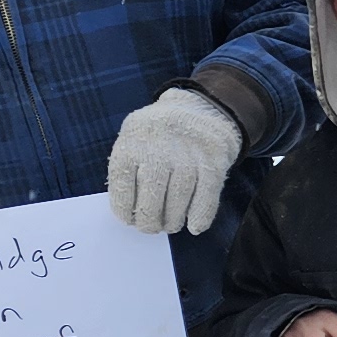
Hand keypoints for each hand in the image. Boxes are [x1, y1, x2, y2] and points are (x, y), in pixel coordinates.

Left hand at [108, 87, 243, 235]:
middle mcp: (159, 150)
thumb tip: (129, 211)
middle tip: (150, 227)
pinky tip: (194, 226)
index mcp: (132, 143)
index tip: (129, 219)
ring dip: (173, 220)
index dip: (124, 210)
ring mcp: (188, 156)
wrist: (202, 110)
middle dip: (149, 221)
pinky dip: (200, 216)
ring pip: (178, 200)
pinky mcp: (213, 163)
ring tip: (170, 225)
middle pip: (151, 198)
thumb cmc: (159, 134)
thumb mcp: (134, 138)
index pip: (122, 186)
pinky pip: (206, 196)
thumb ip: (128, 169)